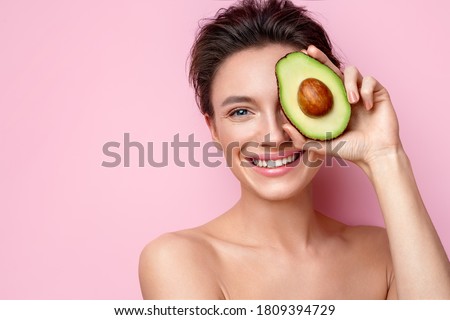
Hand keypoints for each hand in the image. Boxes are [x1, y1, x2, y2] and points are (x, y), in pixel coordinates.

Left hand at [283, 45, 402, 170]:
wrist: (375, 155)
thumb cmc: (350, 150)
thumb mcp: (322, 146)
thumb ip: (303, 140)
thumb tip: (284, 126)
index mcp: (332, 103)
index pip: (319, 81)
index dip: (310, 69)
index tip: (298, 59)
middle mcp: (345, 94)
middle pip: (332, 68)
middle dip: (320, 58)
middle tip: (309, 51)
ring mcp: (361, 92)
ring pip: (352, 71)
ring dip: (348, 83)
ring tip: (351, 101)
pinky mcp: (378, 93)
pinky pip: (370, 81)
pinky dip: (367, 91)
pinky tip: (367, 107)